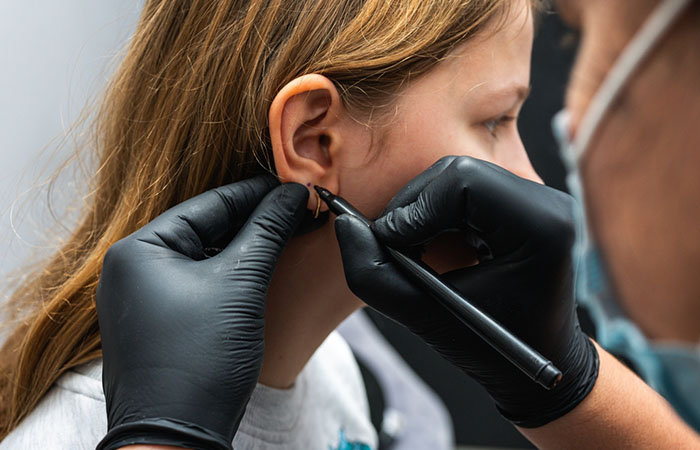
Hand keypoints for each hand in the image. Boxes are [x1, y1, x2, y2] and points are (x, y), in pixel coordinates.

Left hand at [96, 176, 307, 449]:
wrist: (176, 435)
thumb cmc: (200, 359)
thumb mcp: (240, 285)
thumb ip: (266, 231)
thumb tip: (292, 195)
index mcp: (139, 250)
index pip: (207, 205)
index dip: (256, 194)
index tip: (293, 186)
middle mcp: (133, 269)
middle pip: (204, 229)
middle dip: (253, 221)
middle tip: (297, 210)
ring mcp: (143, 298)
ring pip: (204, 256)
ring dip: (246, 247)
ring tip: (287, 233)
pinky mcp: (159, 322)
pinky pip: (199, 282)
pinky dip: (232, 272)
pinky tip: (263, 265)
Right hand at [334, 156, 597, 426]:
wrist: (542, 362)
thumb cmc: (495, 351)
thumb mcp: (428, 320)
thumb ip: (374, 276)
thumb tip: (344, 224)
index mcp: (541, 227)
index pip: (464, 182)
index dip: (415, 208)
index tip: (389, 243)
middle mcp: (546, 202)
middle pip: (458, 172)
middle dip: (412, 206)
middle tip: (391, 245)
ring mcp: (537, 200)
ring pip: (456, 176)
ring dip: (419, 208)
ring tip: (408, 248)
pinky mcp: (522, 205)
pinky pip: (465, 188)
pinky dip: (434, 212)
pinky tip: (426, 243)